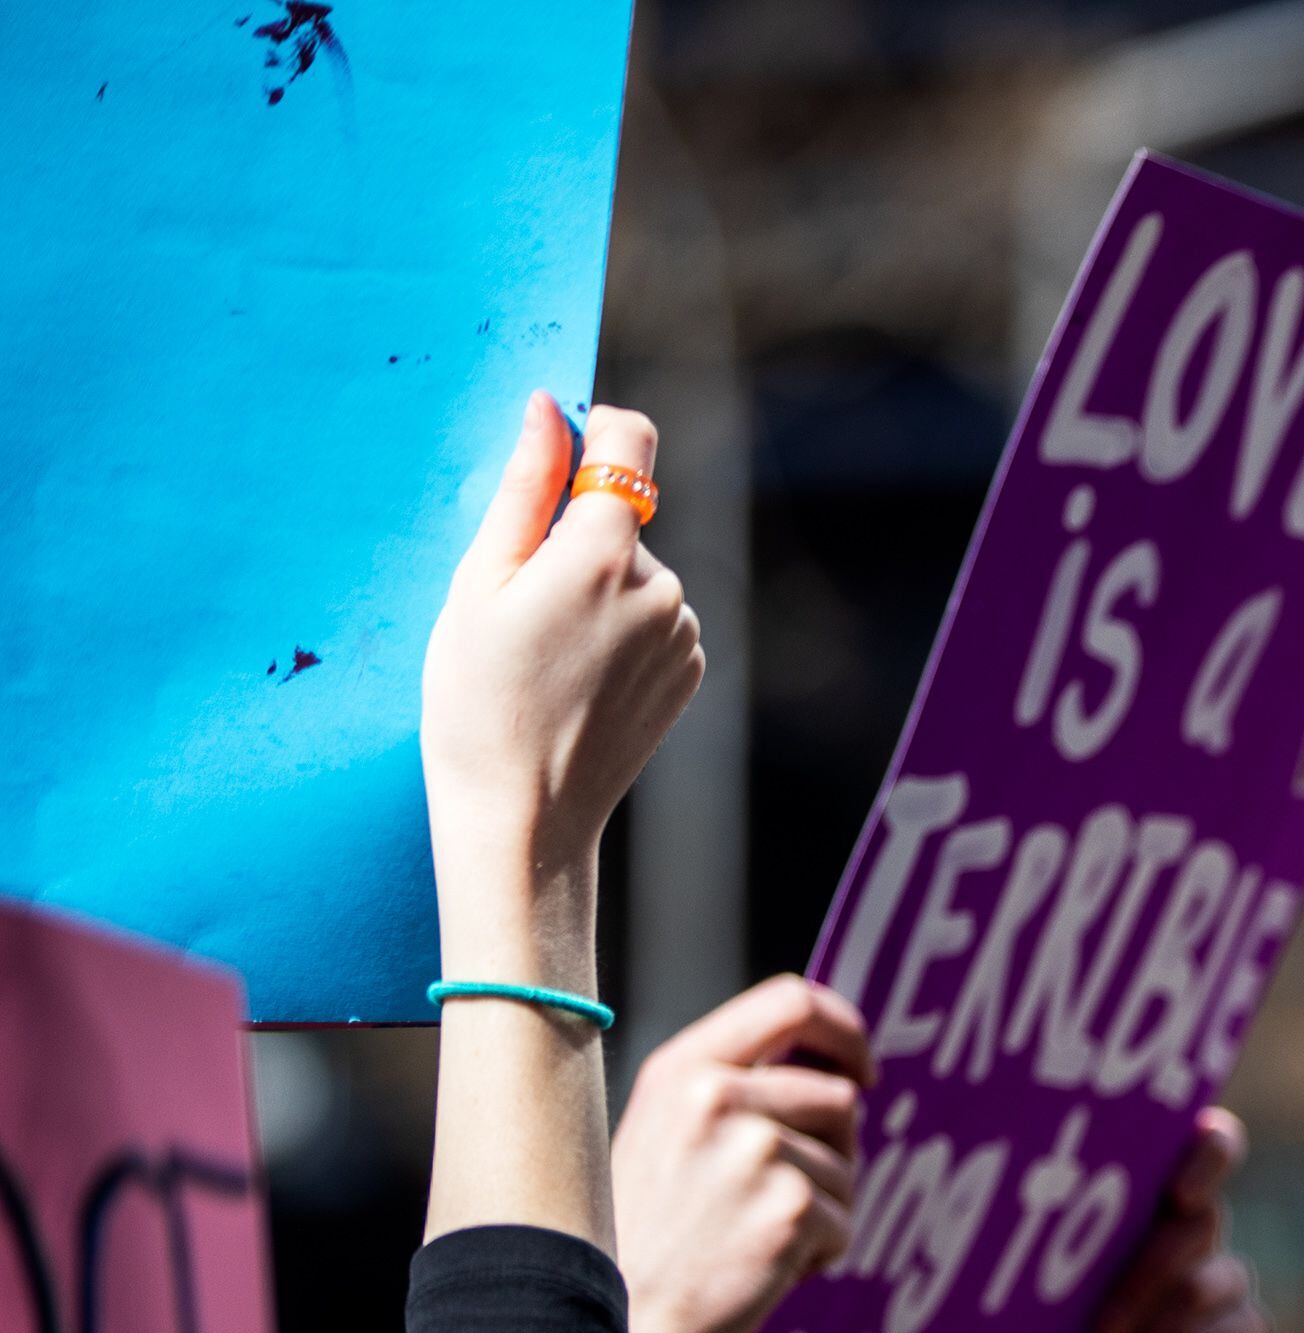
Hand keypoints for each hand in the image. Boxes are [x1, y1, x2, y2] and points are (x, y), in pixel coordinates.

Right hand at [420, 396, 704, 959]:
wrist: (524, 815)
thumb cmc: (477, 699)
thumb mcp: (478, 582)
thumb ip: (524, 487)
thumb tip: (548, 409)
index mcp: (602, 553)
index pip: (629, 441)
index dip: (594, 432)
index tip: (559, 453)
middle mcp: (661, 586)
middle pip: (620, 520)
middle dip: (572, 541)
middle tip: (517, 607)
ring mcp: (682, 632)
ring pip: (635, 574)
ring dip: (595, 591)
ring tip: (544, 653)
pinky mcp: (689, 671)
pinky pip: (651, 621)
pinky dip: (617, 632)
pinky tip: (576, 678)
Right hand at [617, 976, 873, 1332]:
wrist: (624, 1324)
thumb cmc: (651, 1234)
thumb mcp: (671, 1133)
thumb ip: (736, 1087)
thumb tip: (835, 1060)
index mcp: (682, 1067)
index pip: (792, 1000)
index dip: (844, 1029)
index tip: (863, 1069)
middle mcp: (715, 1095)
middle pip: (838, 1097)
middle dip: (832, 1151)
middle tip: (778, 1200)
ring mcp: (755, 1148)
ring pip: (847, 1164)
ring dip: (824, 1207)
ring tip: (753, 1236)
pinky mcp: (790, 1206)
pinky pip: (846, 1221)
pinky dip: (822, 1252)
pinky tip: (763, 1268)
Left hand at [1019, 1109, 1258, 1332]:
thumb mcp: (1047, 1297)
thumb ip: (1060, 1252)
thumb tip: (1018, 1221)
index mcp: (1155, 1199)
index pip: (1210, 1144)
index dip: (1208, 1153)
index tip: (1176, 1191)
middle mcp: (1200, 1234)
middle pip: (1201, 1220)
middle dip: (1148, 1273)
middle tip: (1100, 1331)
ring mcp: (1229, 1286)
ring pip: (1198, 1291)